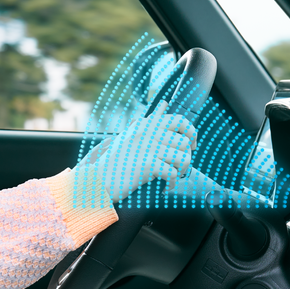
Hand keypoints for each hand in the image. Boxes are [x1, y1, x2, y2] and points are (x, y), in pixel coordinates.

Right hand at [73, 101, 196, 205]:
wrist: (99, 179)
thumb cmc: (115, 159)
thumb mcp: (130, 134)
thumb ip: (149, 120)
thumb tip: (164, 103)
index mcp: (146, 125)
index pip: (179, 120)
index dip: (190, 132)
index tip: (189, 144)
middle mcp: (148, 134)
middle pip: (184, 141)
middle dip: (186, 156)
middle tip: (178, 164)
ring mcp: (148, 148)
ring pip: (182, 158)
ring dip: (180, 170)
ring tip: (172, 175)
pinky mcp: (148, 165)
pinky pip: (172, 173)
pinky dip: (172, 182)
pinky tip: (165, 185)